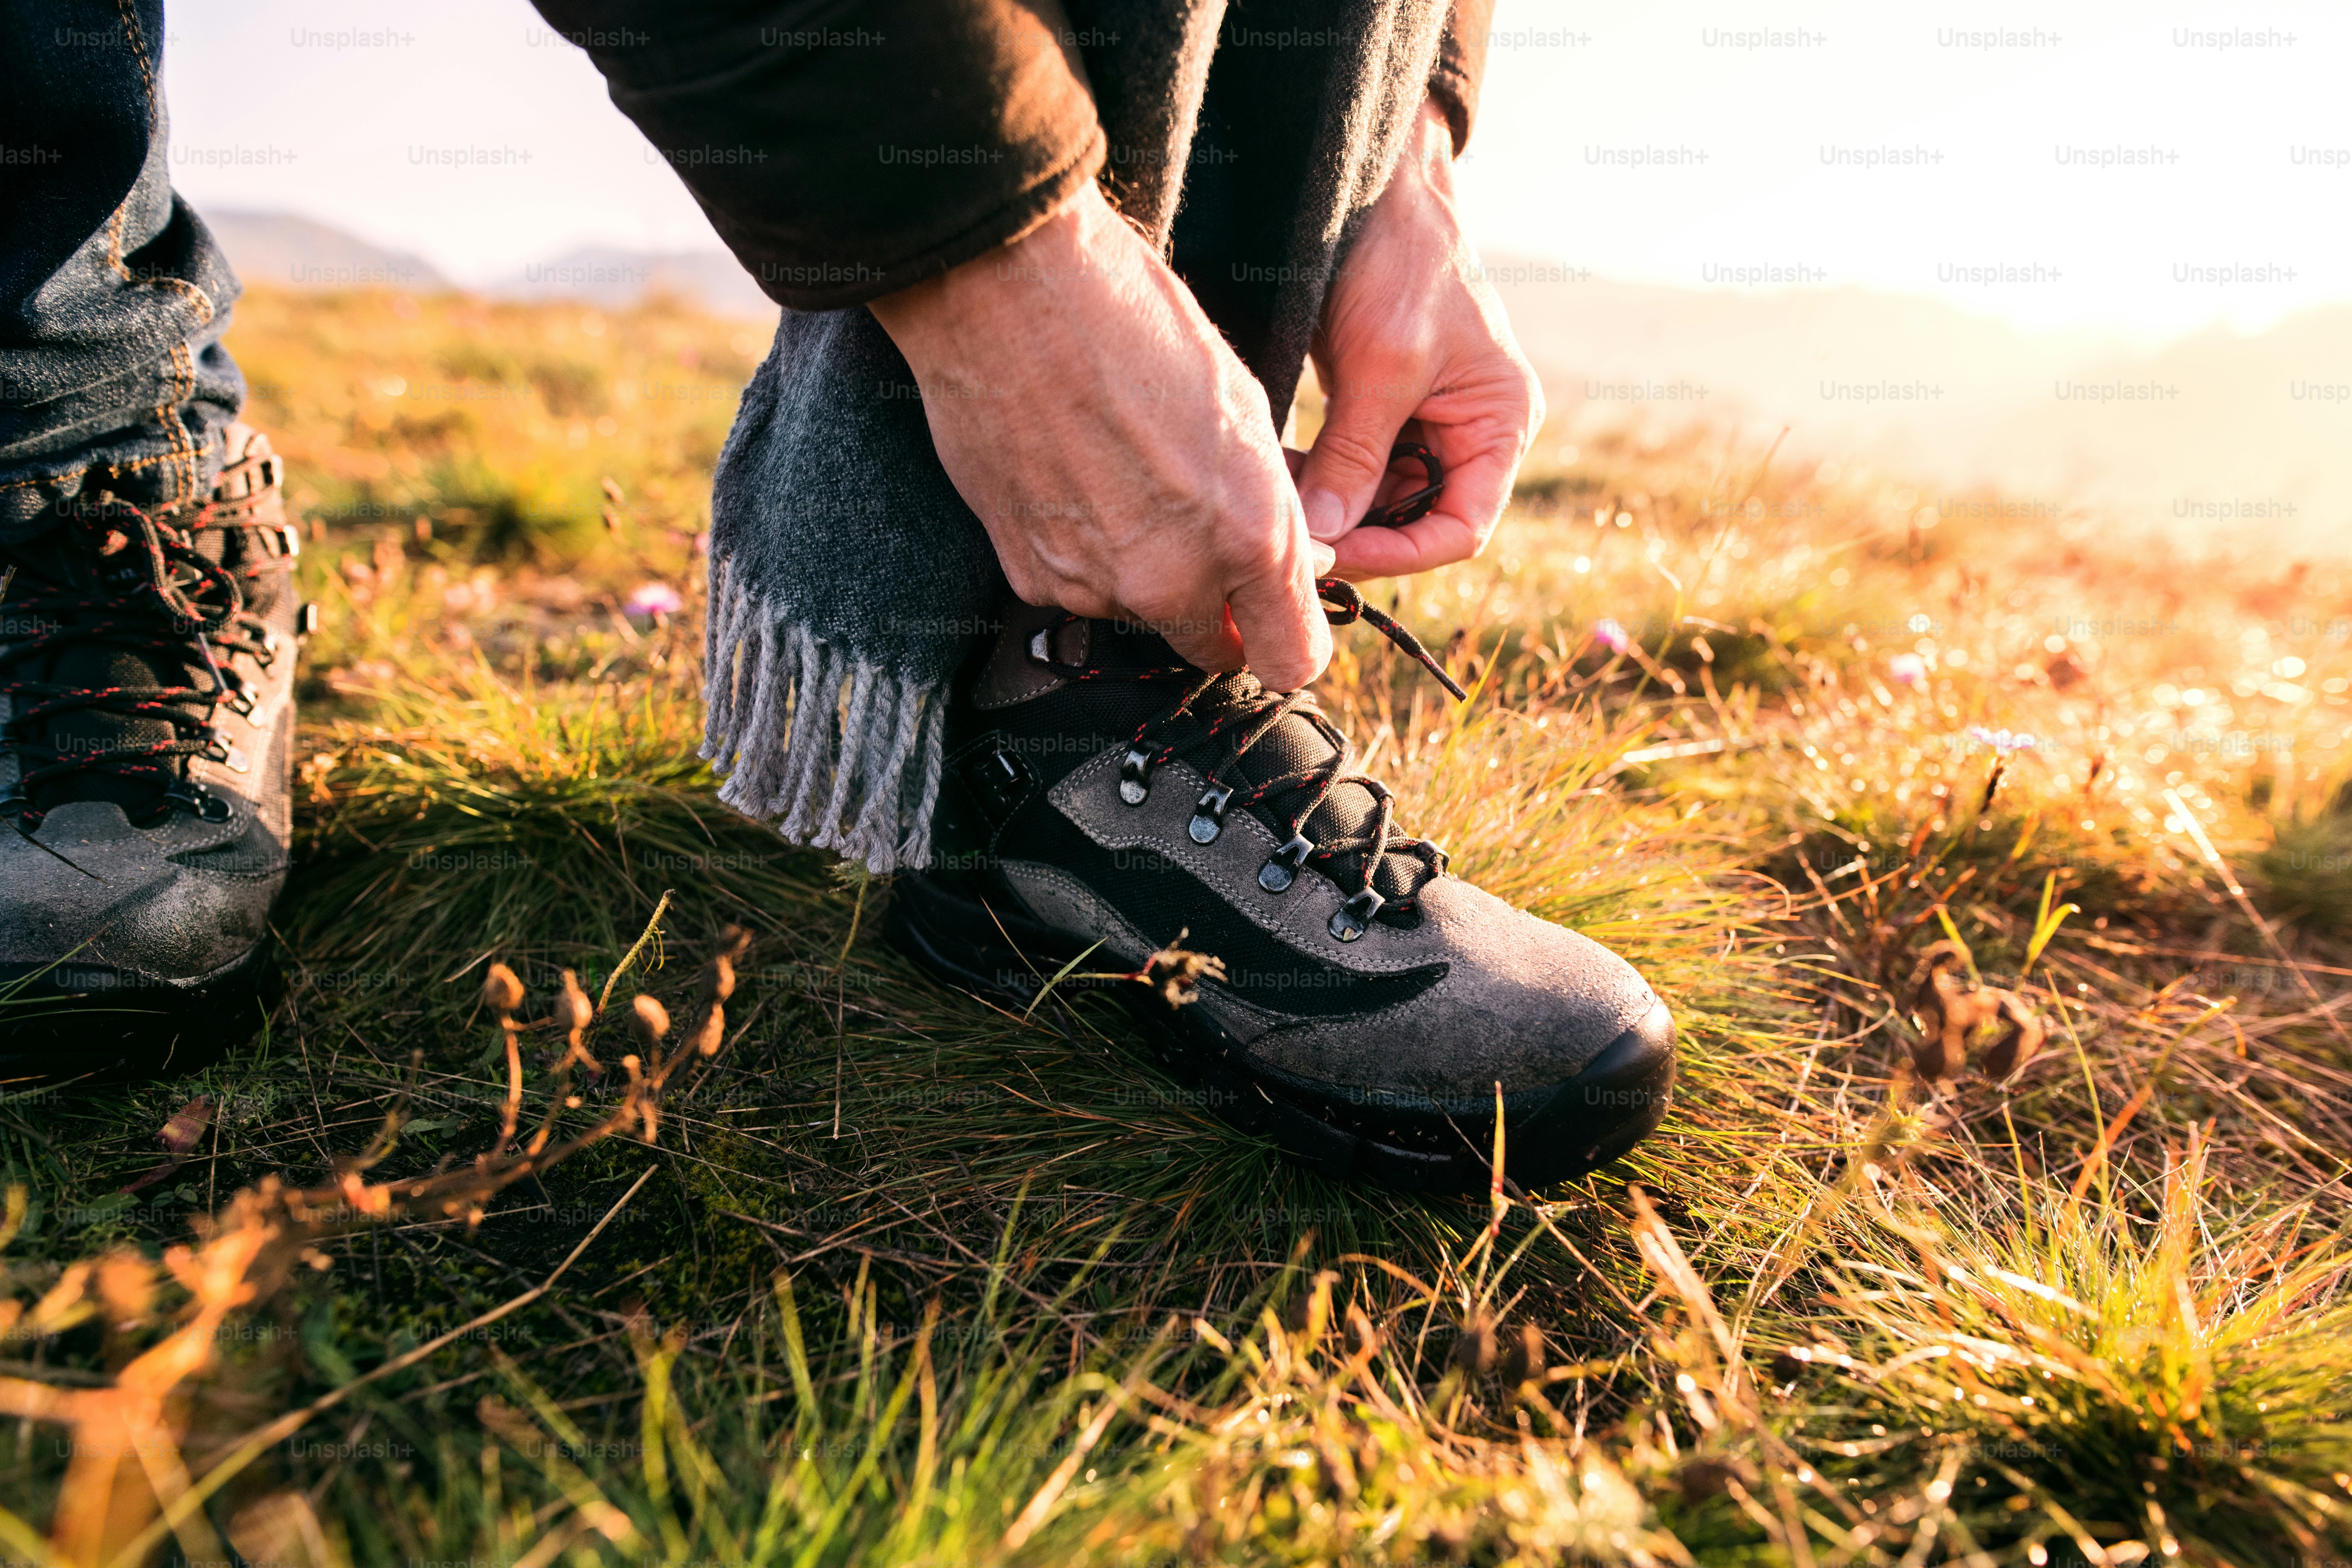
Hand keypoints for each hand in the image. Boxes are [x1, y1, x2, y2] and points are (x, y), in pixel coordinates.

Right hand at [868, 182, 1332, 689]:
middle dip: (1218, 612)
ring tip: (1122, 478)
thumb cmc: (1137, 325)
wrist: (1012, 290)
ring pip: (1139, 613)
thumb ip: (1270, 507)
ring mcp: (1093, 584)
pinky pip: (1075, 588)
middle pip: (1211, 649)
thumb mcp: (1245, 409)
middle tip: (1202, 540)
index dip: (1290, 640)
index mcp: (1248, 536)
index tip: (1278, 617)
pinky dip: (1082, 553)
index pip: (1291, 659)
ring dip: (1143, 572)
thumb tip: (1295, 557)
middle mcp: (1172, 580)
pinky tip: (1073, 479)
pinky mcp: (1027, 574)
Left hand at [1300, 97, 1544, 577]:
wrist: (1375, 189)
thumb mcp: (1382, 363)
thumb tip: (1323, 536)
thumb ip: (1356, 454)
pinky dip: (1317, 478)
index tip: (1337, 555)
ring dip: (1330, 509)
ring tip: (1278, 500)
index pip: (1461, 529)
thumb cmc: (1402, 261)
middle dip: (1357, 533)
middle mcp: (1471, 435)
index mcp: (1501, 426)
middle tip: (1293, 540)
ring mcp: (1426, 425)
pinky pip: (1352, 469)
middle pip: (1416, 522)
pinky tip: (1279, 474)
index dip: (1402, 554)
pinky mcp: (1382, 412)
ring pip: (1377, 502)